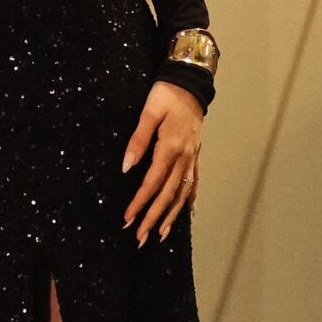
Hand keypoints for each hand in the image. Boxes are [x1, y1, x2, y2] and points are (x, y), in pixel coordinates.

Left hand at [121, 80, 203, 246]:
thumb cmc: (166, 95)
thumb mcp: (148, 112)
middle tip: (140, 237)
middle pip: (168, 194)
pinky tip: (187, 214)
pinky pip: (194, 183)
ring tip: (160, 235)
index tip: (128, 218)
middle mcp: (183, 158)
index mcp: (169, 148)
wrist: (190, 83)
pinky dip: (190, 200)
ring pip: (182, 193)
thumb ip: (137, 140)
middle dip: (153, 217)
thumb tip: (126, 167)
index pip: (152, 182)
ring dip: (171, 216)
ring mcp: (191, 158)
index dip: (140, 202)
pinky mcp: (195, 155)